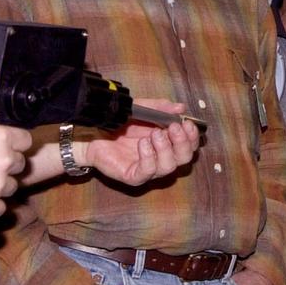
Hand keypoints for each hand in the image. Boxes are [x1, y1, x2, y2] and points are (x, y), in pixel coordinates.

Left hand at [84, 98, 199, 184]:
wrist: (92, 131)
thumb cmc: (118, 122)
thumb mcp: (142, 109)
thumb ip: (160, 108)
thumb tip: (181, 108)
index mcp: (166, 143)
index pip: (188, 145)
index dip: (192, 136)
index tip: (187, 122)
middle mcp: (160, 158)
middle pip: (184, 158)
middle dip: (182, 142)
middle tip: (173, 127)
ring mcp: (147, 169)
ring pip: (168, 167)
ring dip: (165, 148)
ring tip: (154, 134)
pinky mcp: (133, 176)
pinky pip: (148, 171)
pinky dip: (149, 156)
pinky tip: (142, 144)